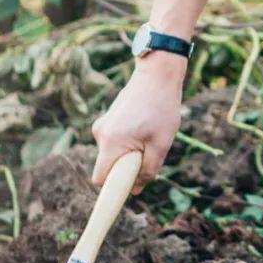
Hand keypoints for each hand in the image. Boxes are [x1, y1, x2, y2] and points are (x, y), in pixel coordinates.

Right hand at [91, 54, 186, 194]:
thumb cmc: (161, 108)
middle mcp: (101, 134)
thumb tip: (135, 189)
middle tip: (150, 153)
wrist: (157, 74)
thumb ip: (148, 170)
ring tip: (151, 134)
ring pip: (114, 152)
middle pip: (109, 166)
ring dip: (130, 152)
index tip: (128, 189)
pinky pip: (117, 140)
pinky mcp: (109, 118)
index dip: (113, 188)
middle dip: (127, 168)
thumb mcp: (161, 144)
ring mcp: (103, 124)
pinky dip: (129, 141)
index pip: (100, 179)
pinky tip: (146, 125)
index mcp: (111, 143)